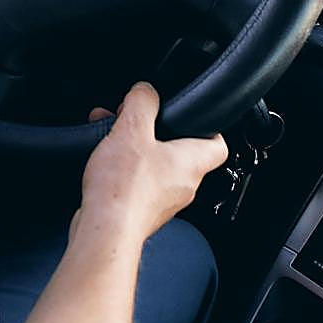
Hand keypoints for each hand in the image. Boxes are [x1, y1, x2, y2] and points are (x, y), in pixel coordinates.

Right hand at [76, 82, 227, 244]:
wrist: (105, 232)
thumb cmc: (124, 190)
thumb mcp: (132, 129)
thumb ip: (142, 102)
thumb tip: (145, 90)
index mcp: (191, 163)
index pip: (218, 144)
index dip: (209, 127)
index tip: (194, 116)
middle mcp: (183, 185)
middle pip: (180, 153)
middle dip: (156, 133)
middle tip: (137, 121)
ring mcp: (163, 202)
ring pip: (156, 167)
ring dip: (136, 149)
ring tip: (112, 137)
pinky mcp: (141, 213)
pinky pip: (138, 184)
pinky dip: (124, 170)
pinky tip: (103, 162)